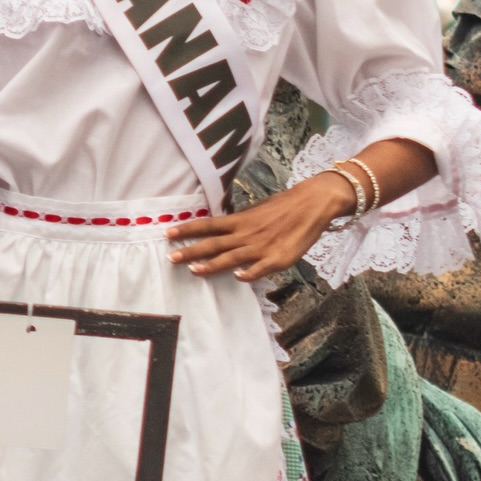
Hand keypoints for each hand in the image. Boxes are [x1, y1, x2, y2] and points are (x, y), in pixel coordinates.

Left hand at [166, 172, 354, 282]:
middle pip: (214, 243)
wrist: (312, 203)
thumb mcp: (257, 211)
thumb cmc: (284, 207)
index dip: (187, 229)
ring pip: (231, 257)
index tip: (167, 233)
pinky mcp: (279, 258)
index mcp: (240, 220)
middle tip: (170, 258)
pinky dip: (249, 272)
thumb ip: (239, 224)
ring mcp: (261, 247)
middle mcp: (246, 233)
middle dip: (191, 251)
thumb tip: (221, 231)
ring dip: (212, 265)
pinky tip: (238, 277)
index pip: (208, 225)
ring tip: (193, 270)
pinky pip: (260, 268)